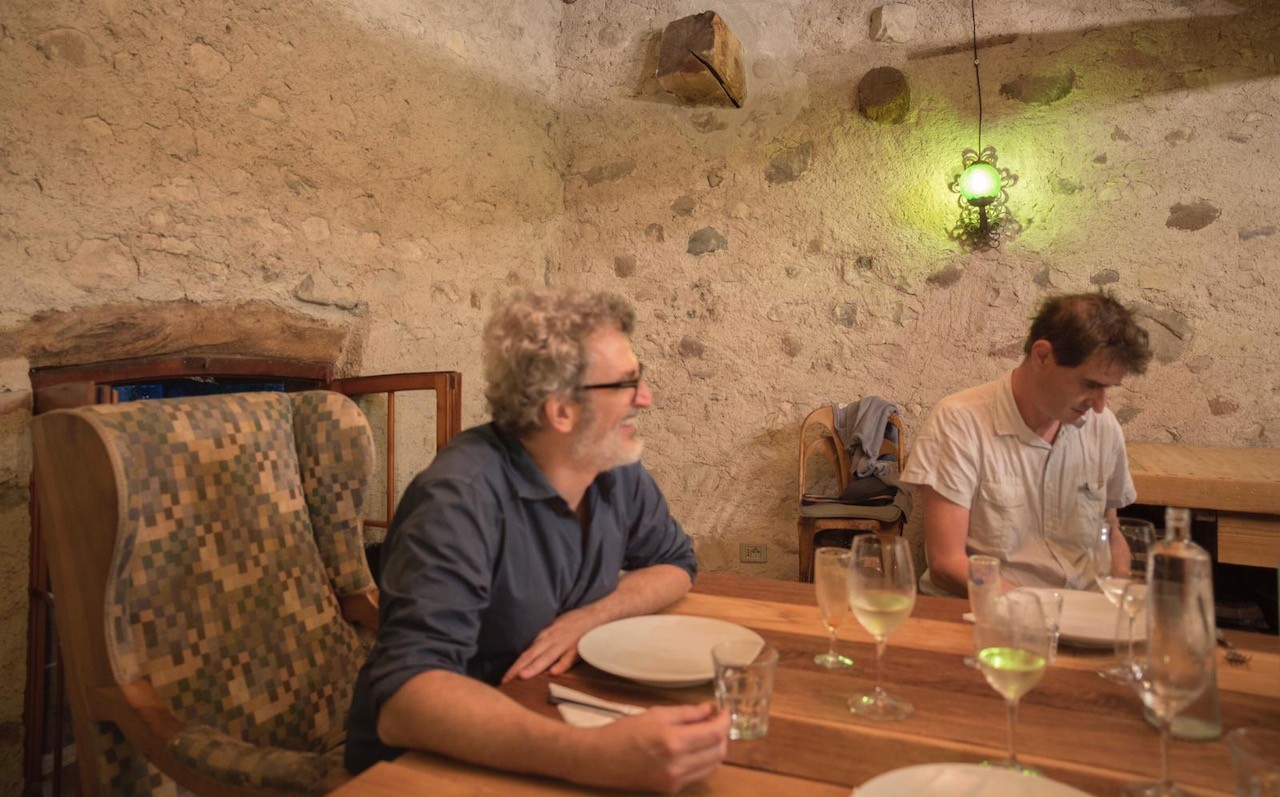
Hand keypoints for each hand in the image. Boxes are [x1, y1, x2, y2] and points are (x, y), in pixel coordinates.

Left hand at [501, 607, 598, 683]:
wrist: (595, 615)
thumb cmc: (574, 622)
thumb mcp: (555, 628)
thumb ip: (544, 641)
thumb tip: (531, 654)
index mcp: (546, 635)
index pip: (527, 652)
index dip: (515, 664)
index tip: (505, 677)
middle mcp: (552, 639)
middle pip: (532, 654)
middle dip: (518, 668)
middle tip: (506, 680)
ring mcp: (565, 643)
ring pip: (547, 656)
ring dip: (535, 666)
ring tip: (523, 676)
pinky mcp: (578, 647)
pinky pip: (569, 657)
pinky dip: (561, 664)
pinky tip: (554, 672)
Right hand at [576, 703, 729, 792]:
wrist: (601, 759)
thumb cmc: (624, 732)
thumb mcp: (655, 714)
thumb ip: (686, 713)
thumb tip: (709, 710)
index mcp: (673, 741)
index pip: (714, 733)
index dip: (724, 721)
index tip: (725, 712)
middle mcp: (677, 764)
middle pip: (718, 751)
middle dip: (722, 735)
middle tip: (716, 722)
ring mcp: (675, 780)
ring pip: (712, 765)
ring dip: (716, 749)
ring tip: (707, 735)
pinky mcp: (671, 789)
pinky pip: (699, 775)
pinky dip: (704, 761)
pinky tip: (696, 750)